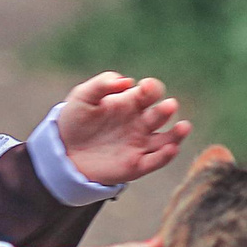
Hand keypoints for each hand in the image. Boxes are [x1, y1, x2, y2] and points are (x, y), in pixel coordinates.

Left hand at [54, 73, 190, 187]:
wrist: (63, 151)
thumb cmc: (75, 119)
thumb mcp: (83, 96)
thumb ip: (102, 84)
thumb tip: (127, 81)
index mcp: (131, 102)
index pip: (150, 93)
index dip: (152, 88)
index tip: (146, 88)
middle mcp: (140, 123)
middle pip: (160, 114)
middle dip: (165, 109)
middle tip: (168, 106)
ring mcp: (140, 144)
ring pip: (166, 139)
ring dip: (176, 134)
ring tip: (183, 127)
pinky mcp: (136, 165)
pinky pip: (155, 161)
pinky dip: (165, 156)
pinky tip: (171, 149)